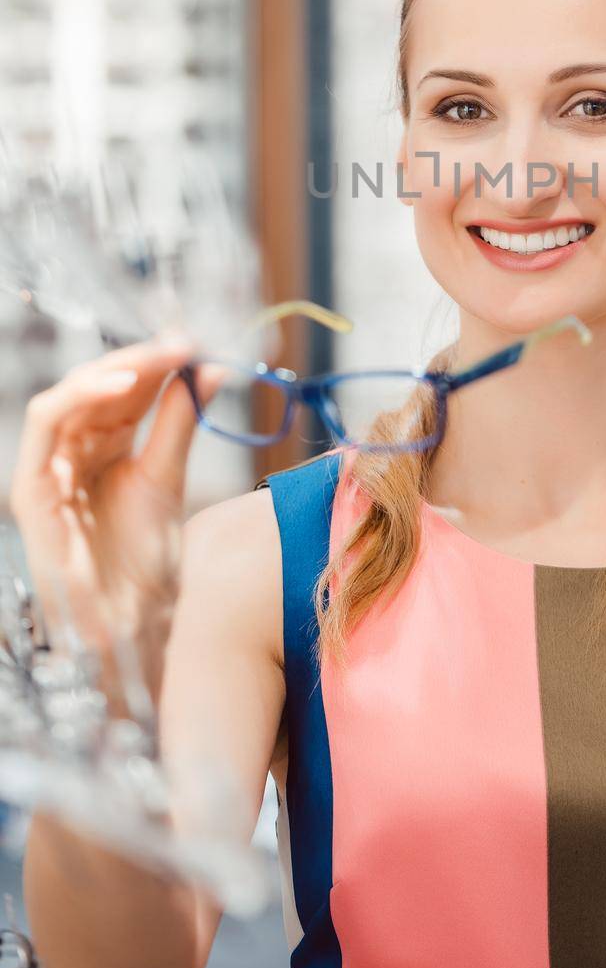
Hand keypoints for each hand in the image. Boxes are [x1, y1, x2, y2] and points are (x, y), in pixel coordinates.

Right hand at [10, 339, 224, 711]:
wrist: (132, 626)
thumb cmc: (146, 563)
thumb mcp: (168, 478)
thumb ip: (181, 421)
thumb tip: (212, 366)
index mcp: (101, 450)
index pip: (121, 390)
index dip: (154, 363)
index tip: (195, 342)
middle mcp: (70, 456)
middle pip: (93, 387)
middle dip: (138, 359)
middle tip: (183, 340)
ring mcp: (47, 472)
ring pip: (67, 395)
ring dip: (114, 368)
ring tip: (161, 356)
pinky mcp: (31, 490)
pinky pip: (45, 424)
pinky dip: (81, 395)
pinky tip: (125, 383)